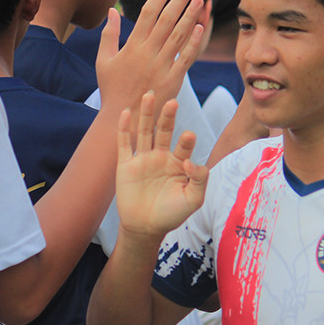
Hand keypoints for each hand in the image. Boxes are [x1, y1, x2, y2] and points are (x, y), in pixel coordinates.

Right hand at [96, 0, 206, 111]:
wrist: (122, 119)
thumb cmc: (112, 89)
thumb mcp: (103, 60)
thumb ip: (109, 34)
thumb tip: (112, 10)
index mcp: (131, 46)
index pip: (148, 12)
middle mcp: (147, 53)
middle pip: (166, 19)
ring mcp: (161, 67)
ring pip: (177, 35)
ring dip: (189, 15)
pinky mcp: (172, 81)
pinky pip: (185, 58)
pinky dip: (192, 42)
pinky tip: (200, 27)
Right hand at [116, 92, 208, 239]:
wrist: (145, 228)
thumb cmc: (172, 214)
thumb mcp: (193, 199)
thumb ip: (199, 180)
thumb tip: (192, 161)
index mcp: (179, 163)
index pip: (184, 145)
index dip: (187, 141)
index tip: (189, 137)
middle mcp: (161, 157)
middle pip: (164, 131)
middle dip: (168, 117)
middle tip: (172, 102)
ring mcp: (143, 159)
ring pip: (145, 132)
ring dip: (147, 114)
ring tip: (150, 96)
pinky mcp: (126, 165)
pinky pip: (124, 144)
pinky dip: (124, 128)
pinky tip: (126, 112)